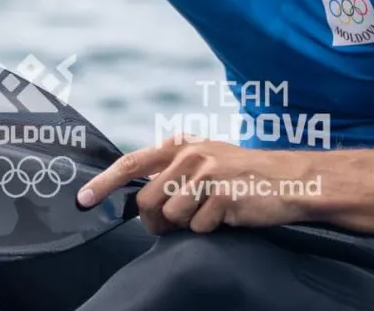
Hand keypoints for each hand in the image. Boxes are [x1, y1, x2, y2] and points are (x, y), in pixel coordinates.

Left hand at [76, 135, 315, 234]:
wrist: (289, 179)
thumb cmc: (243, 175)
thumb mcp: (204, 160)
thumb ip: (171, 171)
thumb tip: (138, 200)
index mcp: (181, 144)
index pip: (132, 162)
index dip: (104, 183)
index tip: (84, 199)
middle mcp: (189, 154)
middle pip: (147, 201)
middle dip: (156, 221)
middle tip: (177, 223)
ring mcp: (206, 173)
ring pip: (171, 217)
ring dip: (188, 225)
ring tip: (211, 211)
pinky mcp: (222, 195)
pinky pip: (198, 227)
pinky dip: (210, 229)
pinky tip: (228, 214)